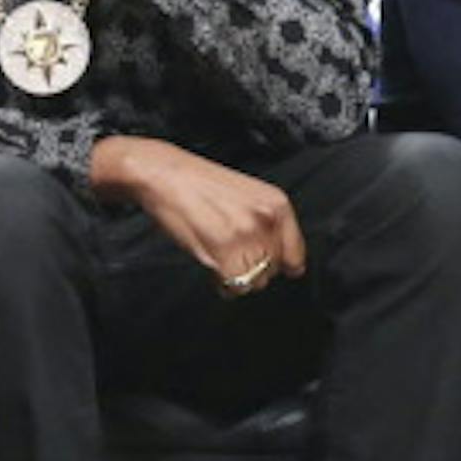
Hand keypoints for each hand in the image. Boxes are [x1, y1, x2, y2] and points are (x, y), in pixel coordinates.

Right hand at [91, 135, 306, 296]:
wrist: (165, 174)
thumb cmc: (197, 184)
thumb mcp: (247, 196)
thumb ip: (267, 224)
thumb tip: (281, 260)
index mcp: (277, 204)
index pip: (296, 256)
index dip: (280, 266)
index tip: (268, 268)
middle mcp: (266, 220)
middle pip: (273, 271)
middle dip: (253, 270)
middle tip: (232, 258)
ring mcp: (246, 236)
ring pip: (255, 281)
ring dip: (238, 279)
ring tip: (221, 261)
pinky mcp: (224, 250)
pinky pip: (235, 285)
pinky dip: (224, 285)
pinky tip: (214, 269)